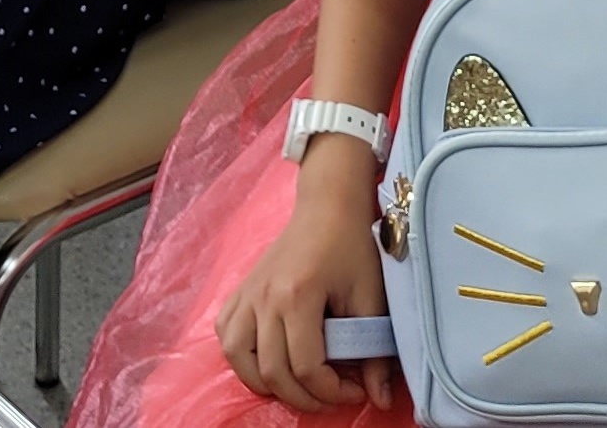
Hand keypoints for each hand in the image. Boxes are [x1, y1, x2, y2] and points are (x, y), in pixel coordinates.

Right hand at [215, 185, 395, 412]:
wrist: (328, 207)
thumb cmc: (352, 248)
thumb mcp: (370, 298)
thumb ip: (373, 352)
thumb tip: (380, 399)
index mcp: (297, 296)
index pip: (307, 367)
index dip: (333, 391)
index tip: (356, 390)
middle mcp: (264, 297)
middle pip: (273, 371)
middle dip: (305, 397)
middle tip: (332, 394)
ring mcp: (247, 293)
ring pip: (238, 357)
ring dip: (266, 382)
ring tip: (296, 382)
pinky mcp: (239, 290)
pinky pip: (226, 334)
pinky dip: (242, 356)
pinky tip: (267, 357)